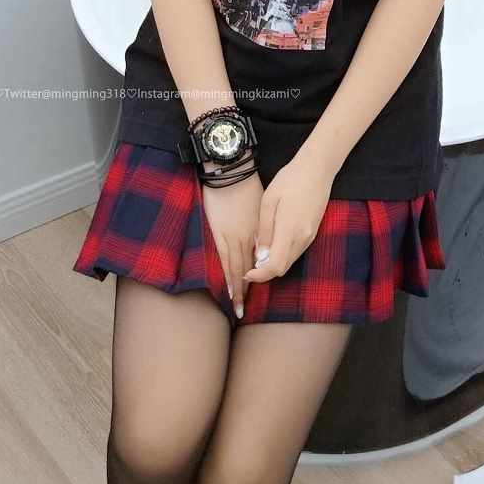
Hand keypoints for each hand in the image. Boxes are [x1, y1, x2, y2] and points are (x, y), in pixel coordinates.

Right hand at [200, 168, 263, 316]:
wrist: (229, 172)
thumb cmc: (248, 186)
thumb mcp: (264, 206)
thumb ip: (265, 228)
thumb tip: (265, 248)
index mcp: (259, 230)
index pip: (262, 260)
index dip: (262, 277)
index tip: (262, 292)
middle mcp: (247, 237)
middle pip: (249, 268)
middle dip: (248, 289)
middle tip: (246, 311)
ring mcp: (231, 236)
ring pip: (236, 268)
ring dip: (237, 288)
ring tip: (237, 306)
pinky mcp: (218, 233)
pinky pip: (223, 259)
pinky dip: (226, 275)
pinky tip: (228, 288)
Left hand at [241, 150, 335, 284]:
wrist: (317, 169)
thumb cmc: (290, 180)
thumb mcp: (269, 201)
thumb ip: (265, 230)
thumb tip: (260, 256)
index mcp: (289, 229)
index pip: (275, 266)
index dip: (260, 276)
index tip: (246, 273)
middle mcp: (302, 237)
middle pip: (283, 268)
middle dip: (265, 272)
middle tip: (249, 265)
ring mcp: (310, 236)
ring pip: (289, 261)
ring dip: (273, 264)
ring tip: (258, 255)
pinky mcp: (313, 233)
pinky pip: (295, 252)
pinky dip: (282, 255)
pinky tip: (272, 245)